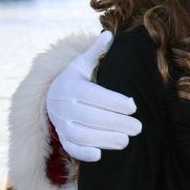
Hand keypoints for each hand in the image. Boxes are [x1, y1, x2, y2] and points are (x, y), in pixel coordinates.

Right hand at [46, 31, 140, 161]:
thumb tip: (109, 34)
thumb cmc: (76, 78)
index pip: (93, 95)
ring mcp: (61, 123)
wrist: (50, 96)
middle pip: (90, 117)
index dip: (114, 102)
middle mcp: (63, 105)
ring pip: (81, 134)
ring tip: (127, 141)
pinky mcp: (62, 137)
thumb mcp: (82, 63)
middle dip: (115, 123)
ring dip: (104, 140)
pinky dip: (83, 153)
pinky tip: (101, 155)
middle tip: (139, 127)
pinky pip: (70, 147)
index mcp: (71, 86)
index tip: (134, 107)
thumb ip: (96, 51)